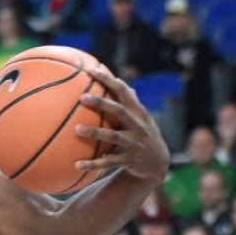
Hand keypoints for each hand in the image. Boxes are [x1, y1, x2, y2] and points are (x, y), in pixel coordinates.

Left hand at [74, 70, 170, 184]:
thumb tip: (117, 79)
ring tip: (77, 129)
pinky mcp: (128, 160)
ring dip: (95, 133)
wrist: (158, 163)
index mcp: (137, 112)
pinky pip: (108, 163)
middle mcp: (137, 125)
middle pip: (119, 111)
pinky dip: (93, 164)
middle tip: (82, 97)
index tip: (93, 70)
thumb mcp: (141, 117)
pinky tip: (77, 165)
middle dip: (101, 103)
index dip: (109, 80)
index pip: (124, 91)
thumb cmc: (143, 134)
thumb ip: (129, 101)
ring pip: (113, 136)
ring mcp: (133, 143)